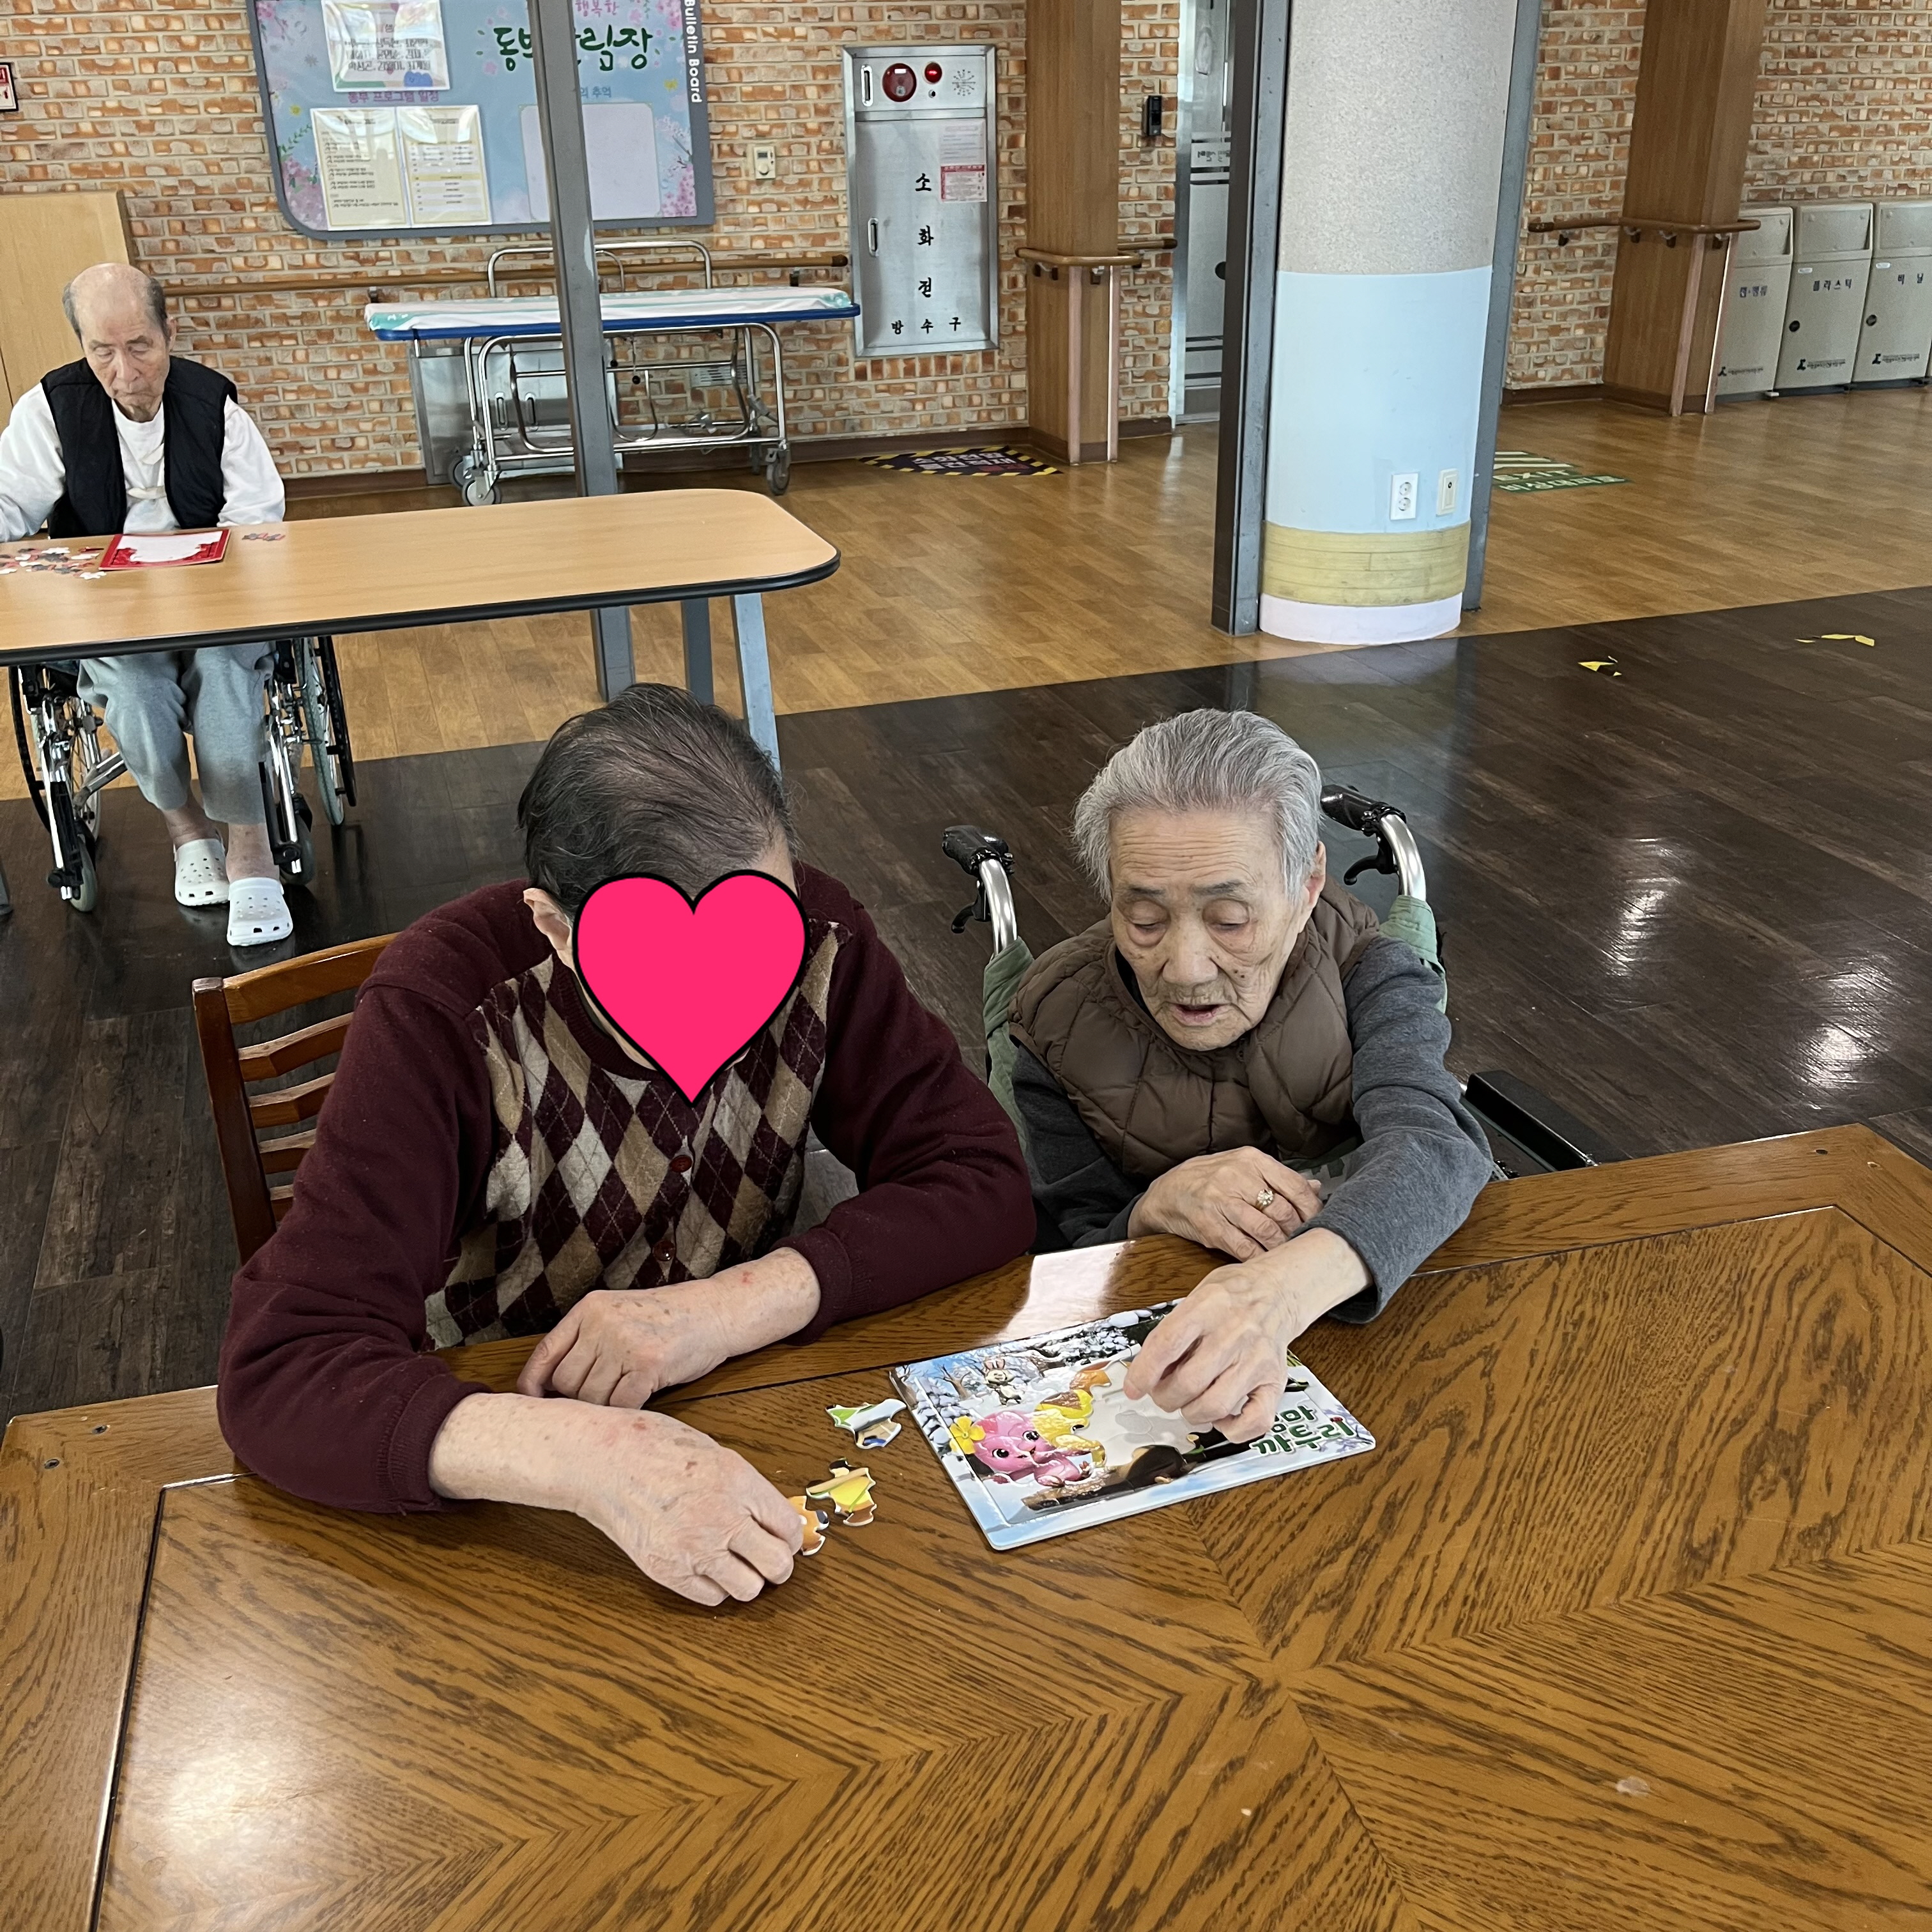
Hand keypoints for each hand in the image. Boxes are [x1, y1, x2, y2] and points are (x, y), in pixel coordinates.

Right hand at [429, 1394, 803, 1605]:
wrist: (602, 1460)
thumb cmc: (653, 1445)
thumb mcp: (713, 1451)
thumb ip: (745, 1485)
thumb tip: (772, 1513)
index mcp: (738, 1481)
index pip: (789, 1527)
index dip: (790, 1536)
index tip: (783, 1536)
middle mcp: (722, 1518)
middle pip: (777, 1566)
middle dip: (779, 1564)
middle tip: (769, 1557)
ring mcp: (694, 1548)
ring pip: (748, 1589)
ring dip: (747, 1579)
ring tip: (736, 1564)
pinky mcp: (667, 1570)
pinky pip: (711, 1597)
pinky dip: (715, 1588)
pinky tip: (706, 1568)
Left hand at [518, 1282, 731, 1407]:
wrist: (715, 1311)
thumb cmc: (668, 1319)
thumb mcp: (619, 1313)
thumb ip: (587, 1339)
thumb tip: (549, 1384)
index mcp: (590, 1308)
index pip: (545, 1353)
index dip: (532, 1384)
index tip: (532, 1402)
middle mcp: (602, 1323)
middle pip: (567, 1382)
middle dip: (580, 1397)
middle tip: (605, 1393)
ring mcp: (624, 1343)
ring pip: (591, 1398)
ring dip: (606, 1406)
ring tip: (627, 1392)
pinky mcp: (648, 1364)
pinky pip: (620, 1405)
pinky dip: (626, 1411)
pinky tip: (639, 1400)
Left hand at [1123, 1229, 1370, 1441]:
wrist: (1278, 1289)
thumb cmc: (1232, 1296)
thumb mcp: (1195, 1297)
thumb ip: (1171, 1331)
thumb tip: (1146, 1373)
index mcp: (1209, 1306)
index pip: (1167, 1345)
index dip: (1144, 1373)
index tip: (1134, 1387)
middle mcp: (1235, 1332)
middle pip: (1188, 1382)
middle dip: (1165, 1397)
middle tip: (1163, 1393)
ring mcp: (1257, 1359)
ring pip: (1216, 1405)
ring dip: (1192, 1413)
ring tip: (1189, 1402)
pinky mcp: (1275, 1380)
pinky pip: (1255, 1421)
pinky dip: (1232, 1429)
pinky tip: (1222, 1415)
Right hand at [1128, 1148, 1322, 1259]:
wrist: (1168, 1192)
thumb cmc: (1212, 1179)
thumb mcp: (1245, 1167)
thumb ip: (1280, 1178)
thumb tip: (1317, 1188)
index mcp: (1252, 1160)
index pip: (1294, 1186)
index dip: (1312, 1209)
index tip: (1320, 1223)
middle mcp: (1237, 1177)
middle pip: (1282, 1211)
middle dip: (1297, 1232)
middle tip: (1303, 1242)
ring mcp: (1222, 1201)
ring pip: (1266, 1231)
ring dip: (1280, 1247)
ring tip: (1287, 1253)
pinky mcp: (1210, 1225)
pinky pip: (1244, 1247)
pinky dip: (1259, 1257)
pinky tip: (1265, 1260)